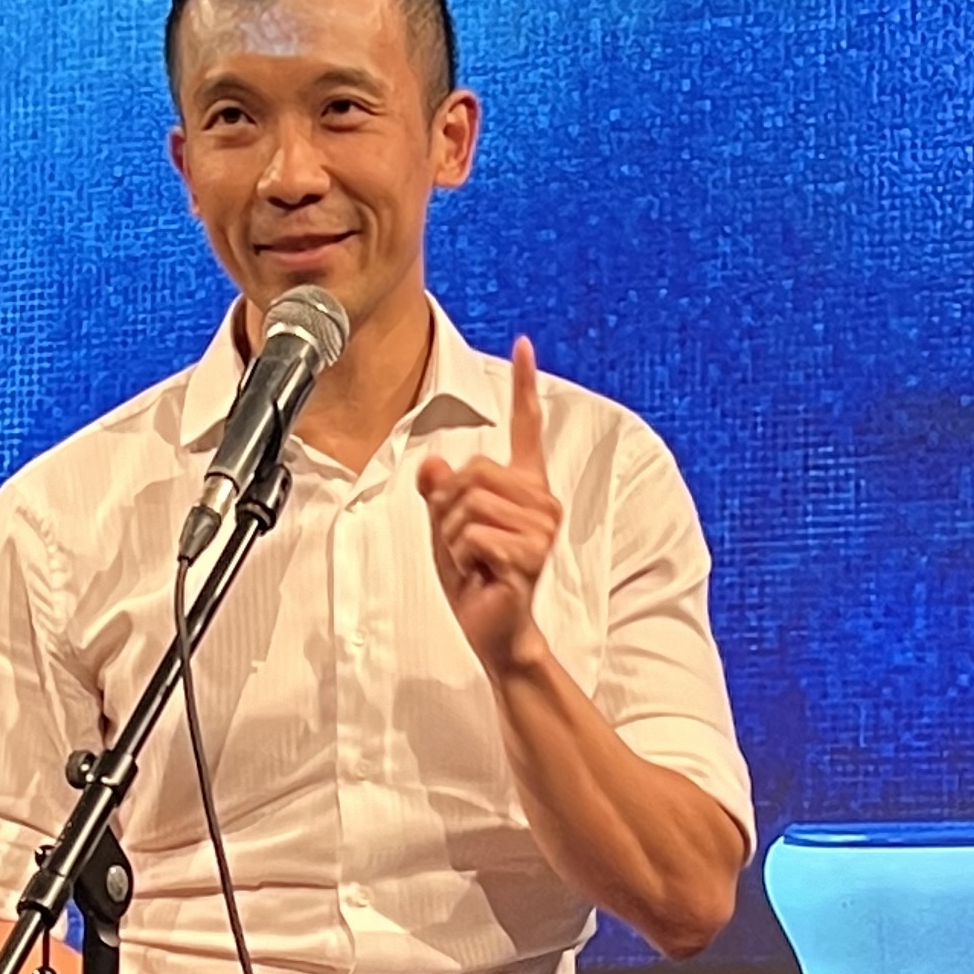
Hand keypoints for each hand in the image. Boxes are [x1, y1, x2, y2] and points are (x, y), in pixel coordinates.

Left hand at [415, 336, 559, 676]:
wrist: (494, 628)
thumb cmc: (475, 578)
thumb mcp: (446, 526)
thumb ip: (439, 492)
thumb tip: (432, 464)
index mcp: (525, 487)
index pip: (528, 427)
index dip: (524, 385)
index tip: (524, 345)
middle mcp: (541, 501)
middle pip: (471, 471)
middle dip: (449, 509)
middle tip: (465, 544)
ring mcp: (541, 527)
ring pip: (467, 504)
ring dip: (453, 536)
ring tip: (474, 560)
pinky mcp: (531, 553)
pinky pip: (472, 535)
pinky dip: (462, 556)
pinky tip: (481, 573)